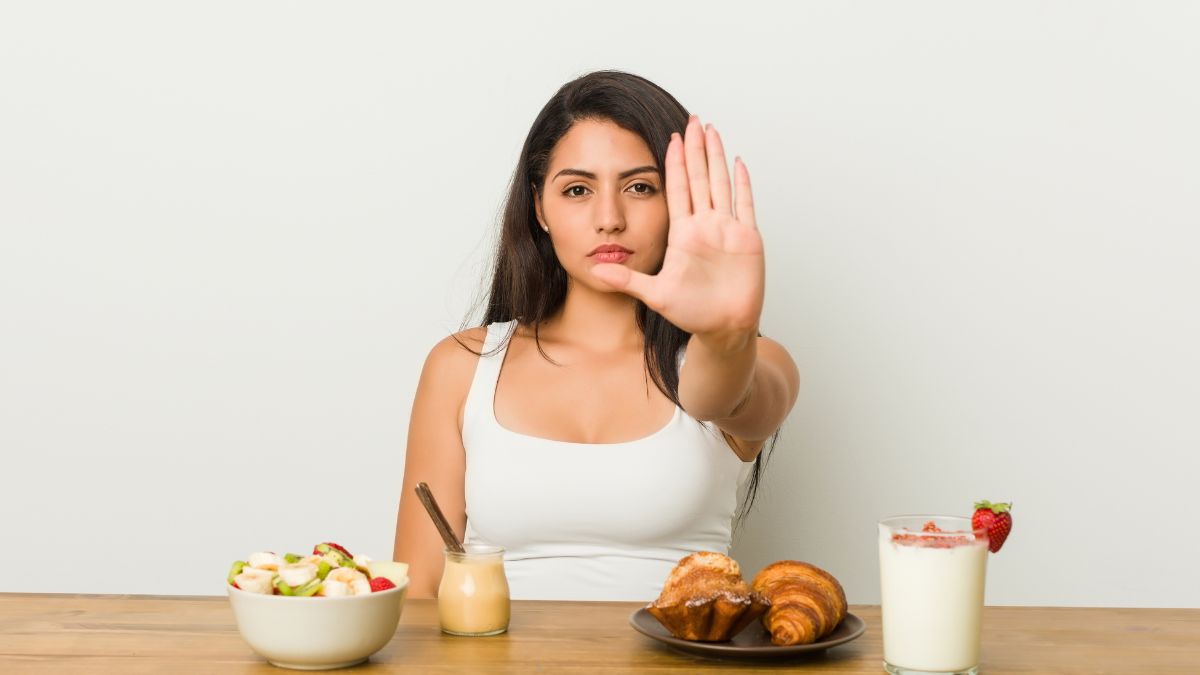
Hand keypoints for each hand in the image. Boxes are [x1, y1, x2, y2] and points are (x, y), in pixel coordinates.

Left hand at [590, 115, 763, 347]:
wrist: (723, 328)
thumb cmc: (692, 313)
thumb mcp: (655, 294)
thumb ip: (627, 280)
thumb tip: (593, 272)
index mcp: (683, 234)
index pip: (678, 189)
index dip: (675, 163)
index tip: (670, 137)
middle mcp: (705, 226)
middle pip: (700, 178)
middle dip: (696, 148)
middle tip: (692, 119)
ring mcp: (727, 230)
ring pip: (721, 184)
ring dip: (716, 157)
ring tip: (711, 130)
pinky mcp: (747, 239)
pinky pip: (745, 205)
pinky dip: (743, 183)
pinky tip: (738, 162)